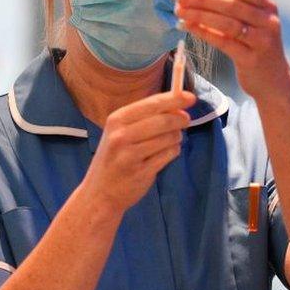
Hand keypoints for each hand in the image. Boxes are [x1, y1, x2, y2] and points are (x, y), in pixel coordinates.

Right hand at [82, 90, 195, 213]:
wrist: (99, 192)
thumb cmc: (113, 158)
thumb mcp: (119, 132)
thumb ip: (145, 118)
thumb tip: (179, 108)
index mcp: (116, 120)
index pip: (151, 104)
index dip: (174, 99)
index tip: (190, 97)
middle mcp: (121, 135)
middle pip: (163, 120)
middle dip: (180, 119)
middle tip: (186, 121)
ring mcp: (130, 154)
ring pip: (169, 138)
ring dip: (175, 138)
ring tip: (168, 142)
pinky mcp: (141, 171)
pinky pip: (169, 155)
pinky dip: (172, 152)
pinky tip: (163, 155)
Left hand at [175, 0, 289, 102]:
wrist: (274, 81)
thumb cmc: (255, 47)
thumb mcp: (252, 25)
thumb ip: (232, 11)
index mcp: (268, 8)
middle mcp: (268, 21)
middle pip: (231, 5)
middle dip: (203, 0)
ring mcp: (261, 41)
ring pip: (227, 23)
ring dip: (200, 15)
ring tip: (180, 12)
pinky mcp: (250, 59)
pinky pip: (224, 42)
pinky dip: (204, 33)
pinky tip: (189, 27)